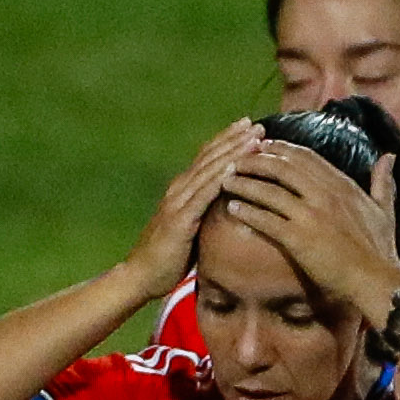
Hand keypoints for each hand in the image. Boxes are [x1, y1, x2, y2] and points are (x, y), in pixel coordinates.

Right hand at [127, 122, 286, 293]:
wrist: (142, 275)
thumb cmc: (171, 256)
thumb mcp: (194, 227)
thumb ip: (206, 211)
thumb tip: (231, 205)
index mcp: (183, 189)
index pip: (208, 158)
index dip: (228, 141)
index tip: (250, 127)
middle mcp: (179, 189)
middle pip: (210, 157)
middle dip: (234, 139)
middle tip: (257, 125)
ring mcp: (178, 201)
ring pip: (209, 170)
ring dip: (233, 152)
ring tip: (253, 139)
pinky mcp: (179, 219)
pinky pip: (202, 195)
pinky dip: (219, 179)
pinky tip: (235, 168)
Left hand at [217, 140, 399, 318]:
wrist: (378, 282)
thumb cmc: (382, 250)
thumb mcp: (385, 210)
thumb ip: (382, 182)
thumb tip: (388, 157)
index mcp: (342, 186)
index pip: (305, 157)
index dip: (280, 149)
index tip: (263, 147)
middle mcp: (324, 194)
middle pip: (281, 166)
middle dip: (254, 160)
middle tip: (236, 160)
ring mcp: (310, 215)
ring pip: (268, 190)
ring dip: (244, 182)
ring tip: (226, 181)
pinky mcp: (298, 238)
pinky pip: (264, 219)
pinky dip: (246, 211)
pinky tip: (232, 208)